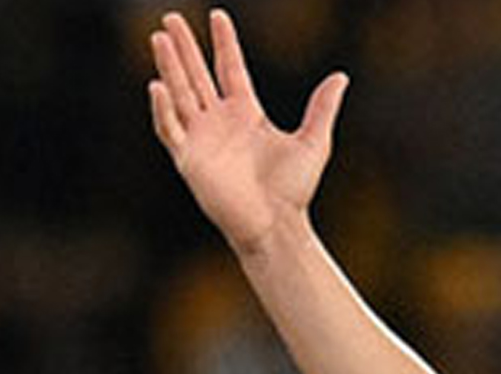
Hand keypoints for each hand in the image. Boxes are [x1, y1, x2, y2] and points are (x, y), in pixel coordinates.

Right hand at [147, 8, 347, 256]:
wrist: (278, 225)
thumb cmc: (294, 190)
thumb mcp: (314, 142)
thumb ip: (322, 108)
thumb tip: (341, 76)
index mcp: (247, 114)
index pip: (230, 70)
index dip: (224, 44)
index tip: (218, 16)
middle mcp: (220, 122)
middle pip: (197, 75)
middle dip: (184, 47)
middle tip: (171, 18)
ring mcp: (201, 138)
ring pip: (180, 93)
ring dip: (169, 66)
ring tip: (159, 37)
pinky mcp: (188, 159)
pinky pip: (170, 128)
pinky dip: (163, 108)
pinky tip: (158, 85)